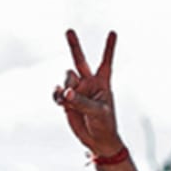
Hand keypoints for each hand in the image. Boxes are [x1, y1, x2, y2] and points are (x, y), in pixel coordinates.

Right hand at [53, 30, 120, 155]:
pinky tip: (60, 99)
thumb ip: (82, 101)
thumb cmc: (104, 125)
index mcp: (103, 83)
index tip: (113, 32)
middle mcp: (89, 83)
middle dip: (74, 46)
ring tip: (67, 99)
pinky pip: (58, 92)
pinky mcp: (67, 101)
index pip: (106, 62)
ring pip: (67, 78)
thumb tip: (66, 91)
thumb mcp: (98, 112)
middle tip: (69, 30)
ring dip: (66, 85)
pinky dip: (57, 95)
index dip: (109, 48)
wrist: (97, 140)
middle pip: (80, 61)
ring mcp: (77, 91)